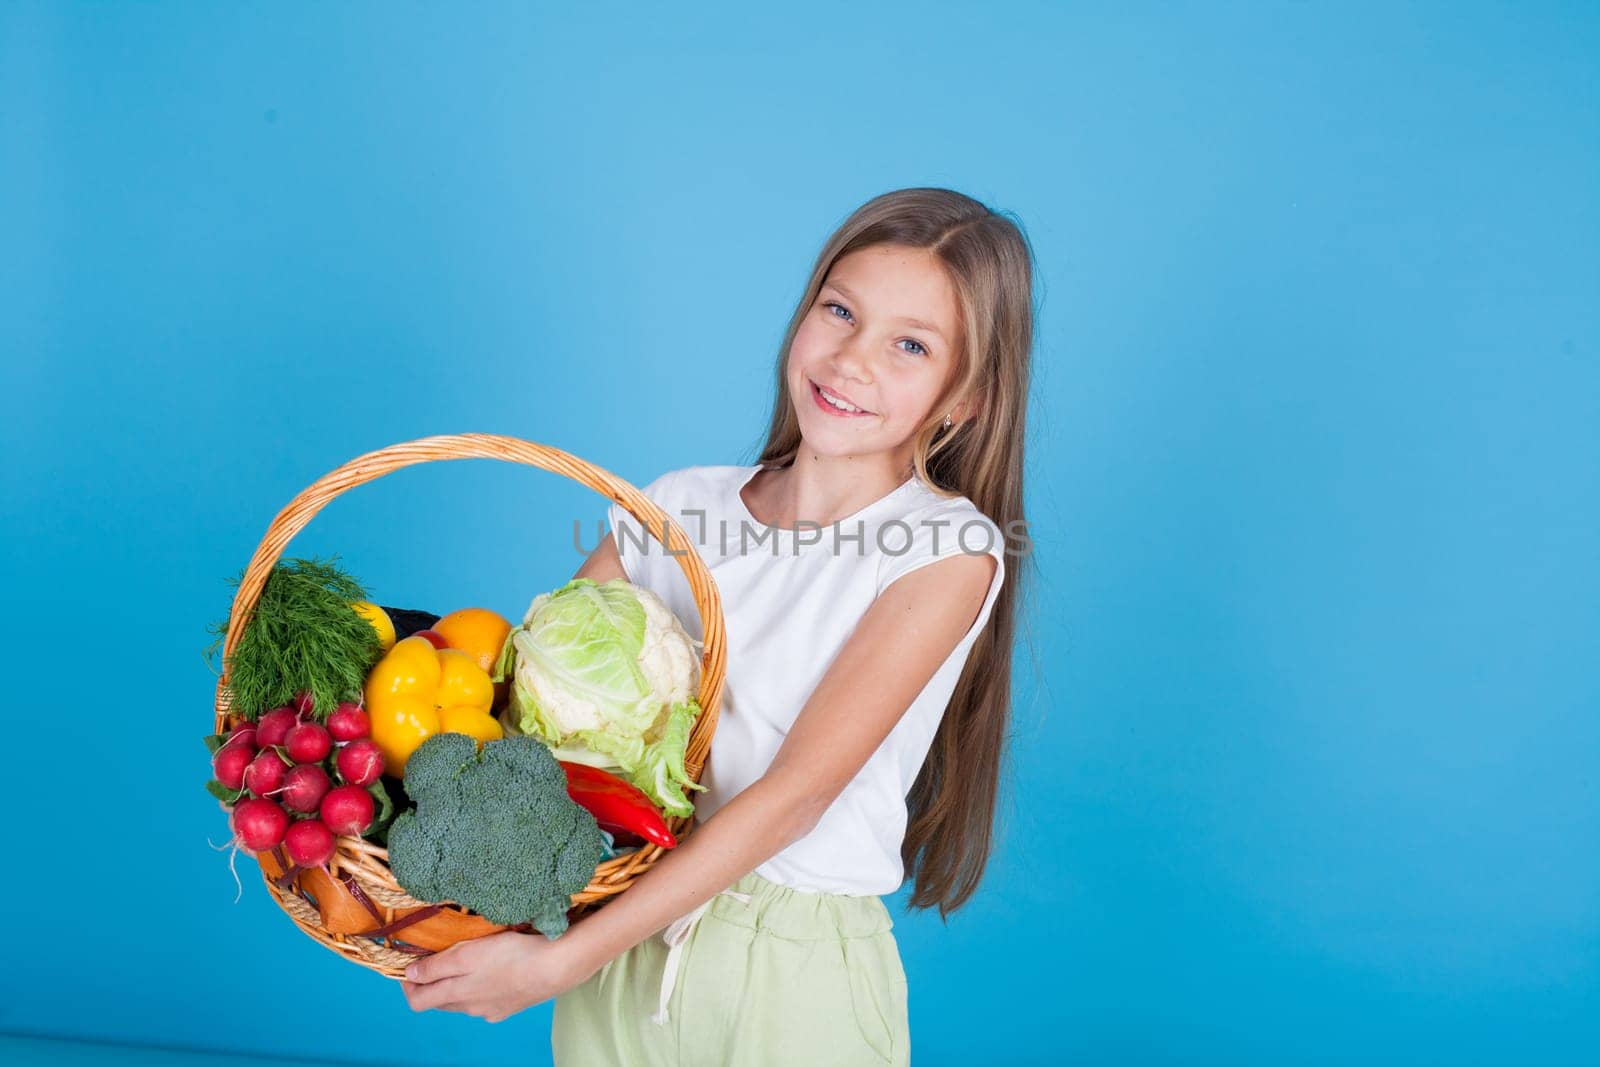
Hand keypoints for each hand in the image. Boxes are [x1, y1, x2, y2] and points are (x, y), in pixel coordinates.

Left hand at [400, 929, 588, 1022]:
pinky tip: (496, 971)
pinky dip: (483, 987)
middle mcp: (470, 1009)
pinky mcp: (511, 1007)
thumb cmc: (510, 955)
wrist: (555, 968)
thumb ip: (436, 966)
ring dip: (459, 984)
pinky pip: (487, 1000)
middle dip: (433, 983)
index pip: (418, 1001)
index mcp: (455, 995)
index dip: (408, 984)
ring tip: (469, 960)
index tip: (409, 964)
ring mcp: (491, 1010)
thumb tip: (409, 975)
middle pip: (440, 1001)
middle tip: (436, 958)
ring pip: (465, 1000)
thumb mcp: (467, 954)